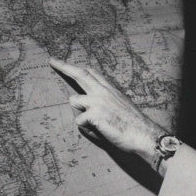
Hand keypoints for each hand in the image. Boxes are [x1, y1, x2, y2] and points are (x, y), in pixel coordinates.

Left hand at [49, 58, 163, 162]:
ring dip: (79, 113)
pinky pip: (79, 121)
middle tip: (52, 60)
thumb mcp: (123, 106)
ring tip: (95, 124)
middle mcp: (103, 92)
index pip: (92, 73)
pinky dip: (88, 130)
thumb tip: (93, 106)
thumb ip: (108, 102)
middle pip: (80, 74)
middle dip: (64, 66)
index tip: (67, 65)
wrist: (144, 134)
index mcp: (110, 90)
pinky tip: (101, 132)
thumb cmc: (135, 125)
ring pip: (74, 100)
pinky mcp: (94, 114)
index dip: (79, 68)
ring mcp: (98, 101)